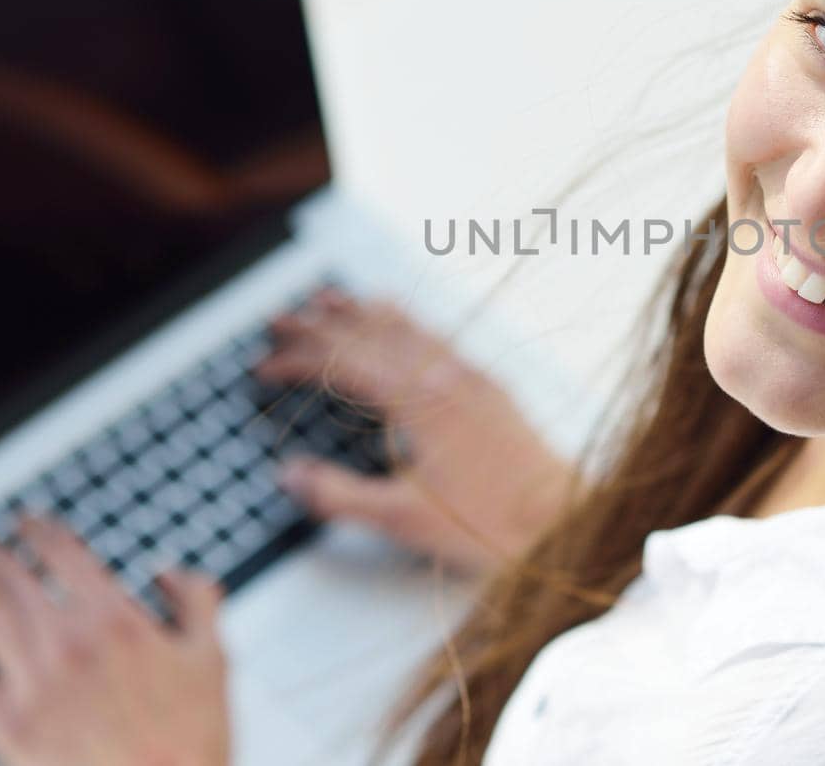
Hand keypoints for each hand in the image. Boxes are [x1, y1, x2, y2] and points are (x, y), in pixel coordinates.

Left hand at [0, 516, 229, 765]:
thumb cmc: (191, 739)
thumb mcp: (213, 659)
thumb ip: (197, 604)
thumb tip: (172, 576)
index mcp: (117, 620)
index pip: (64, 555)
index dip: (39, 530)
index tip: (26, 522)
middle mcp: (69, 643)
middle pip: (11, 578)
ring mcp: (35, 684)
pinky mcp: (9, 726)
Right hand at [256, 287, 573, 577]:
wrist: (563, 521)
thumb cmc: (491, 525)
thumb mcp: (402, 519)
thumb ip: (339, 496)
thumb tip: (289, 475)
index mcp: (417, 402)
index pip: (343, 364)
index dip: (296, 361)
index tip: (262, 367)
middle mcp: (444, 377)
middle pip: (369, 336)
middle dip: (319, 326)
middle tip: (279, 318)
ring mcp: (471, 379)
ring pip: (406, 329)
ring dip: (363, 313)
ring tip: (331, 298)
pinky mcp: (491, 389)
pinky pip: (438, 339)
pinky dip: (406, 323)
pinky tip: (402, 323)